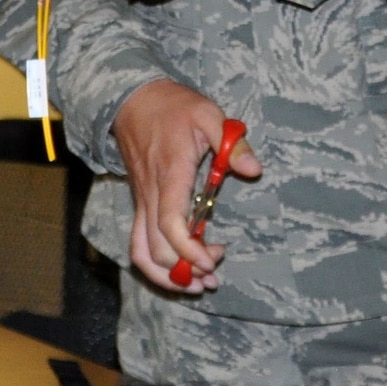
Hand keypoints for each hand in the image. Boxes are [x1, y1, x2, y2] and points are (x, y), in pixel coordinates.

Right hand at [112, 80, 261, 292]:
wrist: (132, 100)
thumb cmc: (174, 107)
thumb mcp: (209, 114)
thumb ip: (232, 143)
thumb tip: (254, 171)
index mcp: (170, 173)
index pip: (170, 222)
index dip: (189, 249)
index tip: (212, 261)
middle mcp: (151, 194)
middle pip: (158, 248)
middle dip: (186, 270)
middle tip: (216, 272)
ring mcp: (142, 202)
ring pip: (142, 253)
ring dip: (167, 276)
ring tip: (198, 285)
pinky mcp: (139, 205)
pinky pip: (138, 244)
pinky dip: (155, 265)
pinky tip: (178, 271)